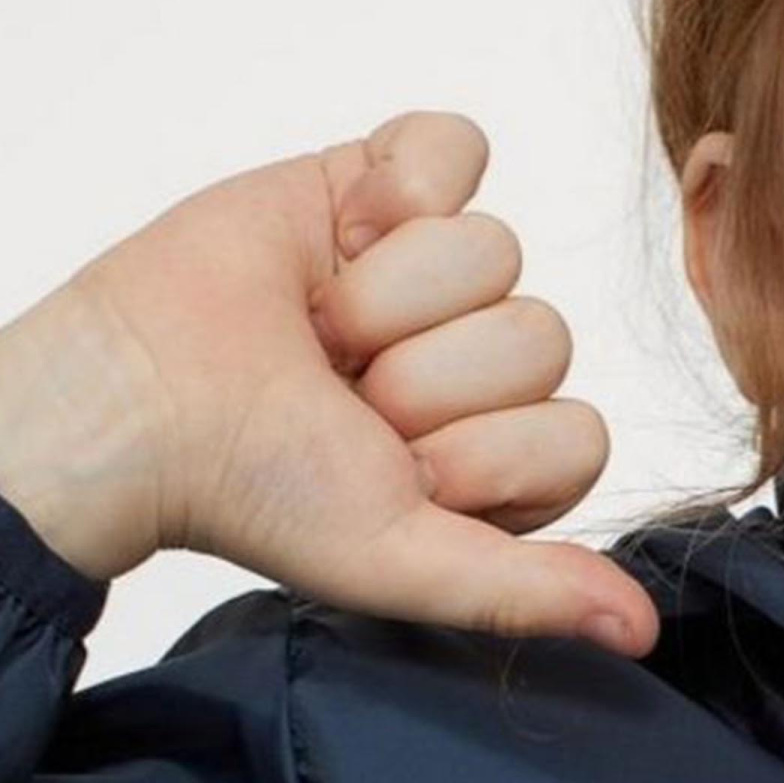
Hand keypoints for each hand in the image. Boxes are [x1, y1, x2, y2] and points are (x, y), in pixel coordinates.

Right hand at [57, 107, 657, 653]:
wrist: (139, 397)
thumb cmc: (258, 492)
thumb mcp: (401, 562)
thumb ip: (529, 592)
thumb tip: (644, 633)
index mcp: (503, 460)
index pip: (577, 434)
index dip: (482, 451)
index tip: (393, 468)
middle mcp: (483, 367)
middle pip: (541, 340)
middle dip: (426, 373)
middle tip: (341, 395)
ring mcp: (440, 272)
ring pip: (498, 251)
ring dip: (391, 294)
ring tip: (319, 331)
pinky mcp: (389, 180)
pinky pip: (457, 149)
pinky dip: (394, 187)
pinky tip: (337, 237)